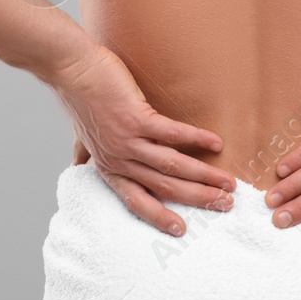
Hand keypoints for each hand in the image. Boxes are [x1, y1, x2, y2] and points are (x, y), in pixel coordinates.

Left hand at [52, 44, 235, 235]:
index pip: (136, 201)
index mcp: (109, 167)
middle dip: (197, 198)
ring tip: (227, 182)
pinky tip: (216, 143)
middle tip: (224, 205)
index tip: (182, 229)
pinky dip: (196, 139)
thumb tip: (76, 164)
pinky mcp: (136, 118)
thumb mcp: (81, 135)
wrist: (73, 70)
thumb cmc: (80, 99)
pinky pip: (172, 134)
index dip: (159, 217)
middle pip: (163, 187)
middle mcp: (119, 160)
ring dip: (203, 176)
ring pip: (171, 166)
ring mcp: (127, 141)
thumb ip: (83, 153)